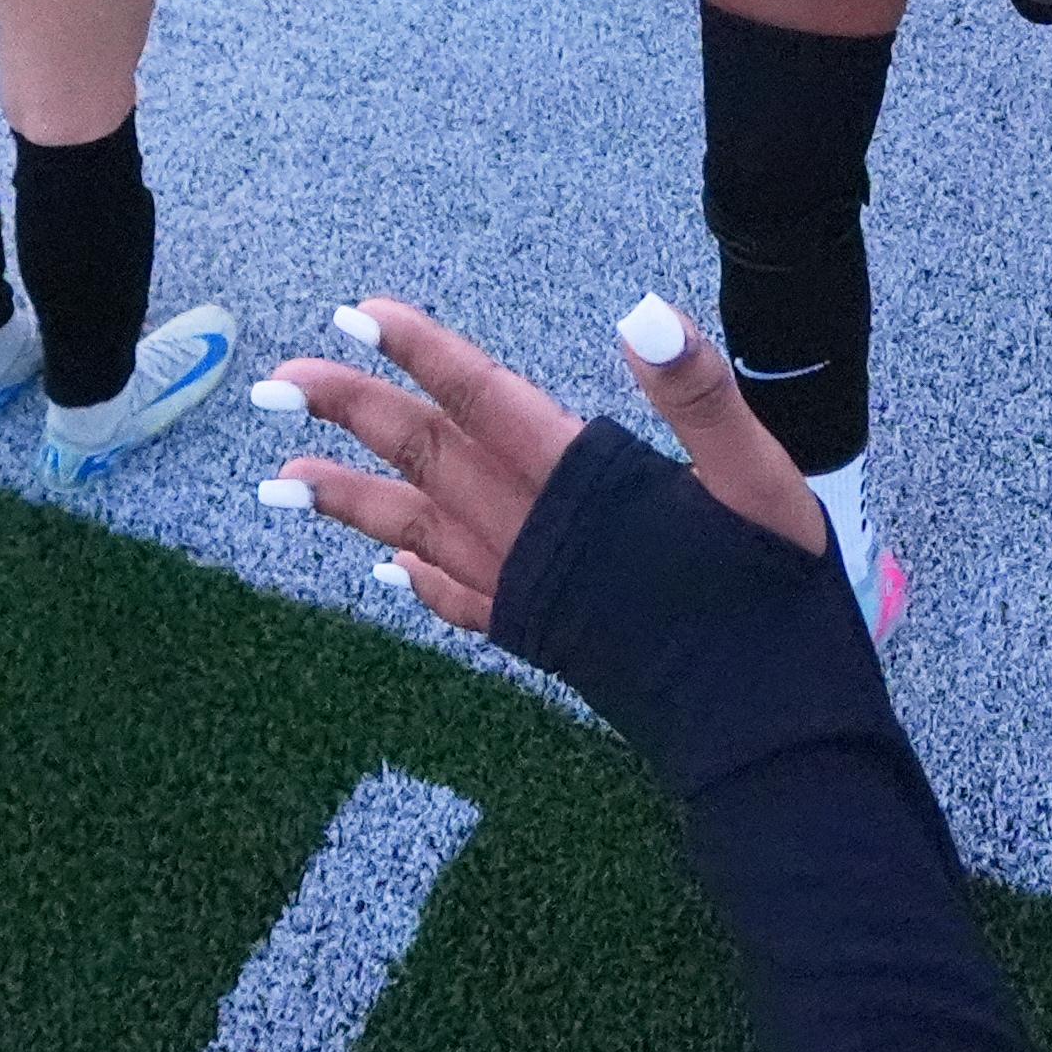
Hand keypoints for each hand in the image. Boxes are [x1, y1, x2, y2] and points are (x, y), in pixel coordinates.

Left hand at [263, 292, 823, 632]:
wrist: (767, 739)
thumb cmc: (775, 601)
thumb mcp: (763, 481)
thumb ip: (699, 394)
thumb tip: (641, 312)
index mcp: (584, 481)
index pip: (484, 396)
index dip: (422, 351)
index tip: (356, 315)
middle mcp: (536, 532)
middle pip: (426, 457)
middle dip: (350, 415)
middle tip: (276, 386)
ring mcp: (528, 591)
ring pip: (419, 530)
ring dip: (349, 501)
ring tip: (281, 480)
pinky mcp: (537, 639)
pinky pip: (455, 600)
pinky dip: (415, 578)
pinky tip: (386, 568)